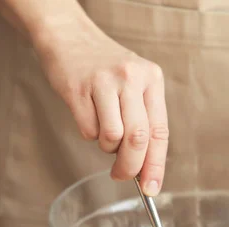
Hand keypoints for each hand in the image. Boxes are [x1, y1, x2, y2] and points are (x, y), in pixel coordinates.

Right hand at [33, 16, 167, 195]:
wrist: (69, 36)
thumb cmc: (104, 68)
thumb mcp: (134, 84)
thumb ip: (143, 120)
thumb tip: (144, 167)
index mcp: (152, 79)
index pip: (160, 131)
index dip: (156, 165)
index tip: (151, 188)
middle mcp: (132, 78)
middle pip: (138, 139)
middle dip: (130, 166)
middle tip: (122, 176)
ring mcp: (104, 82)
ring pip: (112, 137)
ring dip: (107, 146)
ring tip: (102, 128)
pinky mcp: (78, 88)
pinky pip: (88, 130)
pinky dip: (89, 133)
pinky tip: (88, 114)